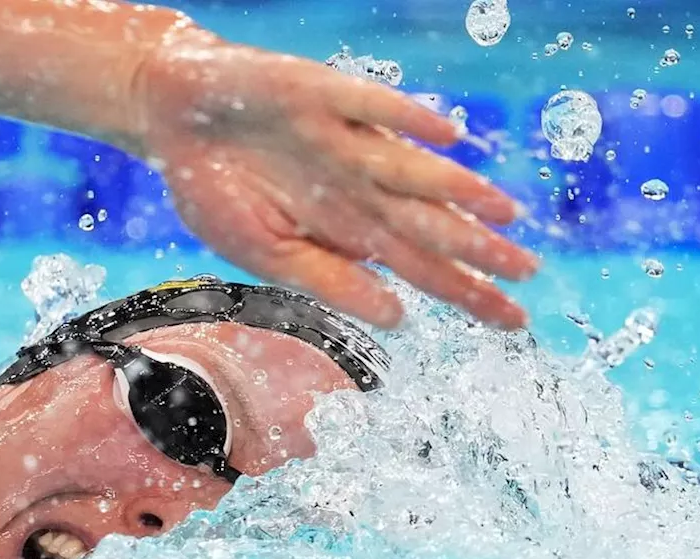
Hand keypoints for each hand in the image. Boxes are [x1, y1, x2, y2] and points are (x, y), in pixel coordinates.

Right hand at [131, 38, 538, 329]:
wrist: (170, 118)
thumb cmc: (215, 190)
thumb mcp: (266, 254)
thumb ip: (329, 281)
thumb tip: (396, 319)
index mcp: (348, 229)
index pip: (421, 267)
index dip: (467, 292)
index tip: (512, 321)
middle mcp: (359, 186)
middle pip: (429, 224)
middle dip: (479, 251)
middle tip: (529, 274)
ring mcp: (343, 141)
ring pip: (411, 170)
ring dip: (457, 190)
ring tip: (504, 212)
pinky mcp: (320, 96)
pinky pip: (369, 108)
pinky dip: (405, 121)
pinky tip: (447, 137)